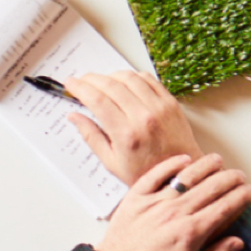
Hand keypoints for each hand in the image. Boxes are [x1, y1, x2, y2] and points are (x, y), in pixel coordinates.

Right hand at [64, 70, 204, 184]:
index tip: (70, 83)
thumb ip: (91, 137)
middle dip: (91, 79)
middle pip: (111, 85)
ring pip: (129, 77)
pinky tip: (124, 82)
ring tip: (101, 82)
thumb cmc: (145, 173)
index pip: (97, 100)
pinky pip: (148, 79)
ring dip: (110, 75)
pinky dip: (132, 76)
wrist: (180, 175)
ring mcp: (159, 107)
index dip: (80, 88)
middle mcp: (143, 117)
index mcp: (126, 135)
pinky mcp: (170, 102)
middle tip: (81, 80)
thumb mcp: (112, 163)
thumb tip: (73, 116)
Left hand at [97, 154, 250, 250]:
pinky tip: (185, 158)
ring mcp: (156, 201)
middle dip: (229, 179)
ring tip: (218, 160)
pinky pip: (157, 173)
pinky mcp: (137, 196)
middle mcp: (176, 213)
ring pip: (186, 176)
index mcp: (191, 233)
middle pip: (210, 188)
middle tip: (240, 175)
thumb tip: (237, 242)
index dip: (240, 197)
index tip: (249, 192)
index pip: (224, 208)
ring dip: (206, 165)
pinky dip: (172, 163)